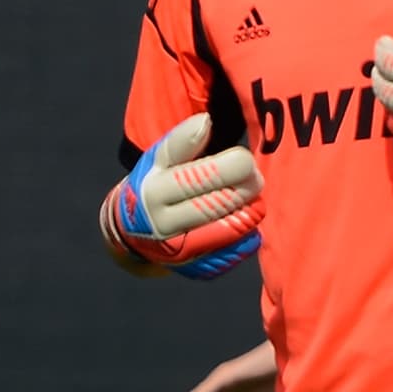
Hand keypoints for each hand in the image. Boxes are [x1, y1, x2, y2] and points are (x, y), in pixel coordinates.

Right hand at [100, 113, 263, 275]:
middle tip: (257, 178)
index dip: (231, 167)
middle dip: (244, 189)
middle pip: (217, 205)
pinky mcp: (197, 270)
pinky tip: (249, 225)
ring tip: (256, 201)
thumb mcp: (160, 159)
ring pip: (227, 232)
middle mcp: (165, 223)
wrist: (134, 232)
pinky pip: (232, 255)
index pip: (200, 177)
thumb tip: (207, 121)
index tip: (246, 159)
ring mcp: (180, 251)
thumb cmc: (157, 183)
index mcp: (156, 190)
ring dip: (249, 214)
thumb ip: (184, 140)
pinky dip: (247, 239)